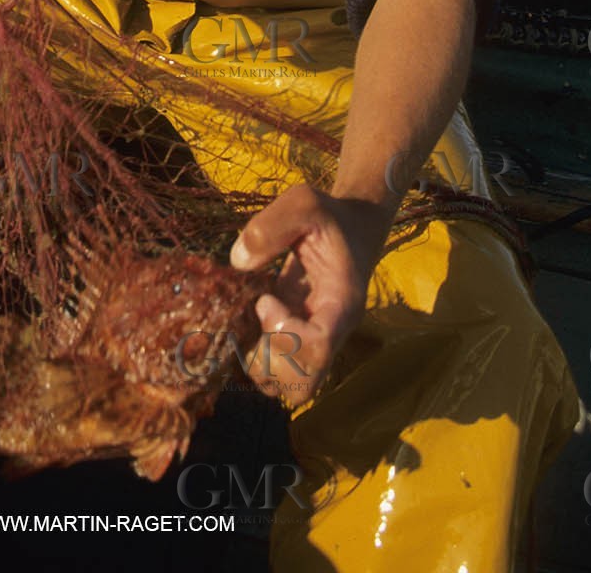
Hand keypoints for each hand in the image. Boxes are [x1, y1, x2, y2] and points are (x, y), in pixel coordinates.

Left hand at [230, 183, 386, 407]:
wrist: (351, 225)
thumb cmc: (330, 215)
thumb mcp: (305, 202)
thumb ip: (272, 226)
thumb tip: (238, 261)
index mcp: (342, 303)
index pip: (320, 347)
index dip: (286, 335)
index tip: (265, 301)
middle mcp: (331, 331)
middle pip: (304, 384)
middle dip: (269, 362)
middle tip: (252, 323)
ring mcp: (314, 340)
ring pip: (291, 387)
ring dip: (260, 367)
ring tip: (246, 326)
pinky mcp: (297, 339)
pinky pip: (278, 371)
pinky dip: (256, 359)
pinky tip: (245, 324)